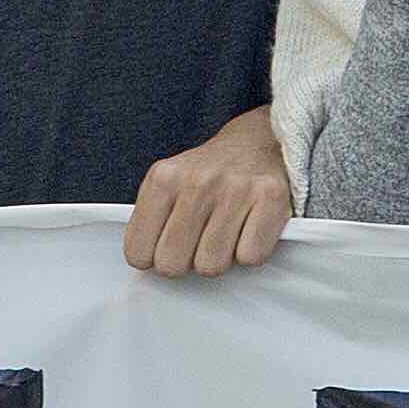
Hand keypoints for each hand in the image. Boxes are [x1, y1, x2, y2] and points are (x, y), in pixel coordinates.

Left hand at [124, 107, 291, 278]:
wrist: (258, 141)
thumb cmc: (209, 175)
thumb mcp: (168, 183)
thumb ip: (150, 220)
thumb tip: (145, 265)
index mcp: (163, 178)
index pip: (137, 253)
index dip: (153, 258)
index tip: (168, 245)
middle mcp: (197, 182)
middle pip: (172, 264)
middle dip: (185, 262)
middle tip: (198, 241)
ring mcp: (235, 189)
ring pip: (211, 266)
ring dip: (219, 258)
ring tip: (225, 233)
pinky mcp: (271, 197)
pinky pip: (250, 257)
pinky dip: (251, 252)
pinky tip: (249, 229)